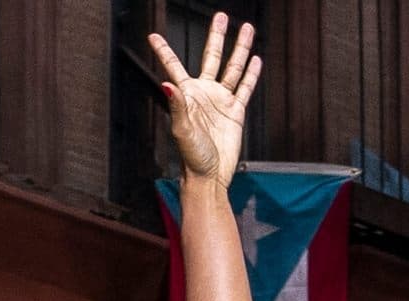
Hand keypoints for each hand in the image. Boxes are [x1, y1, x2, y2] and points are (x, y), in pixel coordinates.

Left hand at [150, 12, 262, 189]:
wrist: (210, 175)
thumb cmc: (191, 156)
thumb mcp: (182, 130)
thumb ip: (177, 105)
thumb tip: (167, 83)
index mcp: (187, 94)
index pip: (174, 66)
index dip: (163, 50)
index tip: (153, 35)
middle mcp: (204, 93)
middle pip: (212, 57)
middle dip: (217, 36)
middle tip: (221, 16)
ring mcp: (221, 101)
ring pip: (233, 68)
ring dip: (240, 49)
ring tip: (247, 29)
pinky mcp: (235, 112)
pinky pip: (245, 88)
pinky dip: (251, 74)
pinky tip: (255, 60)